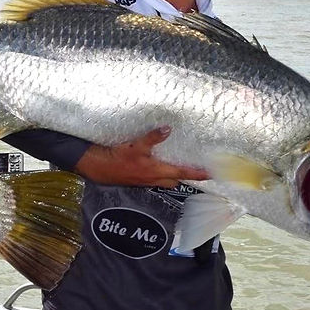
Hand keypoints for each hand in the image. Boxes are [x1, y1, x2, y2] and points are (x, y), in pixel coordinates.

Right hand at [74, 126, 208, 187]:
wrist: (98, 168)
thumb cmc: (118, 159)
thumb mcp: (135, 146)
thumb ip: (152, 138)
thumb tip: (167, 129)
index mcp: (156, 171)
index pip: (182, 173)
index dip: (197, 173)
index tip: (210, 174)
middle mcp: (153, 179)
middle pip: (174, 180)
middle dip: (183, 176)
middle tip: (192, 168)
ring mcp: (144, 180)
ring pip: (163, 180)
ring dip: (170, 174)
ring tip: (175, 164)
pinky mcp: (136, 178)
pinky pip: (153, 177)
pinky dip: (158, 172)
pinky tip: (155, 163)